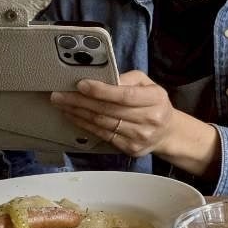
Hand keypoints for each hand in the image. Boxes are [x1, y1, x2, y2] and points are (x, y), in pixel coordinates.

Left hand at [50, 71, 219, 175]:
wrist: (167, 132)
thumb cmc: (154, 104)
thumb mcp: (148, 84)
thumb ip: (128, 79)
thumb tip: (104, 79)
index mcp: (156, 99)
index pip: (125, 95)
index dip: (101, 91)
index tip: (81, 84)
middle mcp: (150, 119)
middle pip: (109, 110)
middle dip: (80, 101)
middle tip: (60, 94)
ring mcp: (139, 136)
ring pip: (102, 123)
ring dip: (78, 113)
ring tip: (62, 104)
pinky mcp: (130, 148)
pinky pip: (102, 134)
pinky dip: (85, 125)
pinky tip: (74, 116)